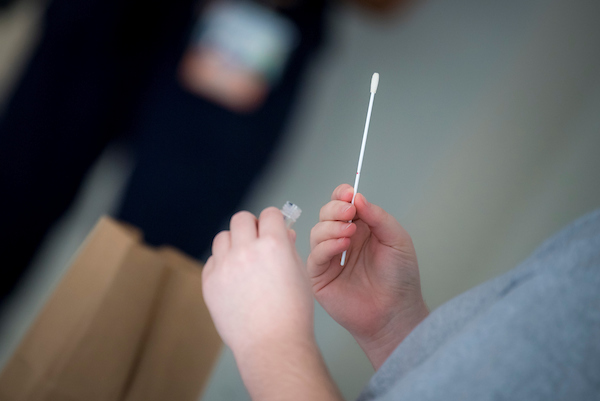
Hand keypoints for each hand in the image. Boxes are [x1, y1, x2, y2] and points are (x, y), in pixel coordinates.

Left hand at [202, 207, 342, 400]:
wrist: (272, 344)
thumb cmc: (292, 313)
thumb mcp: (300, 274)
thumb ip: (289, 248)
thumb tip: (283, 232)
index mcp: (274, 245)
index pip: (270, 214)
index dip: (274, 220)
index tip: (273, 227)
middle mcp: (247, 250)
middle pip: (241, 219)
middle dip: (251, 226)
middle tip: (257, 239)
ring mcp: (225, 266)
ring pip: (223, 237)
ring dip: (234, 242)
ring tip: (243, 260)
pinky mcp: (210, 282)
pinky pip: (212, 260)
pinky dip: (222, 263)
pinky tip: (234, 277)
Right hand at [308, 184, 428, 368]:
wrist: (395, 313)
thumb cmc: (400, 279)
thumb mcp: (397, 240)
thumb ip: (378, 217)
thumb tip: (358, 197)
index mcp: (361, 228)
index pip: (342, 204)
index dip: (342, 195)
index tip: (348, 193)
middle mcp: (342, 240)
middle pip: (326, 214)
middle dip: (335, 209)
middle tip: (349, 213)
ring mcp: (329, 257)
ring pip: (317, 231)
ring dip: (331, 227)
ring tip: (350, 233)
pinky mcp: (320, 276)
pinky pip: (315, 255)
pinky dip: (326, 246)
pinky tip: (342, 246)